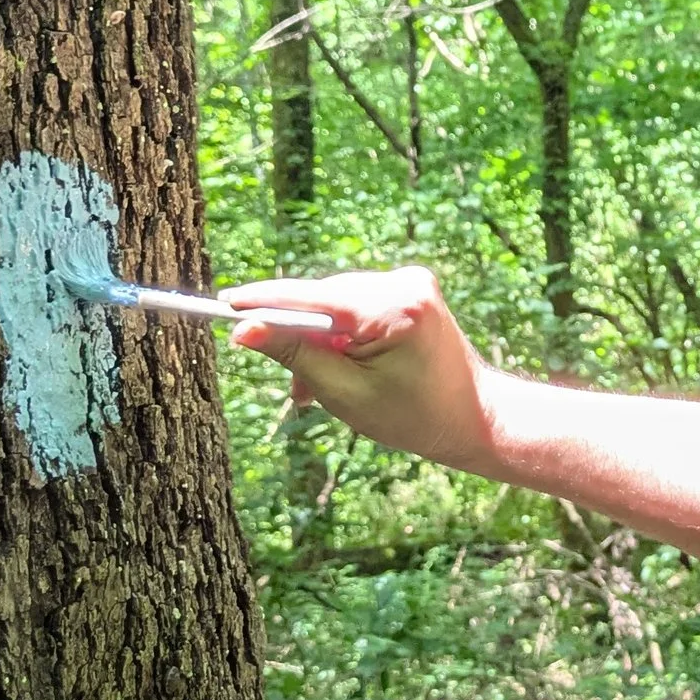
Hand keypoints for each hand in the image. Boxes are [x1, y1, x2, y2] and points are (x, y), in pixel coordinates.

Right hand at [218, 266, 496, 469]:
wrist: (476, 417)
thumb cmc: (414, 417)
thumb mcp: (344, 392)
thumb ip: (295, 355)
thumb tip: (246, 330)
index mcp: (393, 308)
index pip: (311, 296)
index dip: (264, 302)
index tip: (224, 304)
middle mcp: (404, 282)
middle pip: (322, 298)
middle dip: (297, 336)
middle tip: (289, 386)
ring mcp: (411, 282)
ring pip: (337, 302)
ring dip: (320, 340)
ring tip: (315, 390)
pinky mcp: (412, 289)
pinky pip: (357, 304)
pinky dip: (342, 334)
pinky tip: (343, 368)